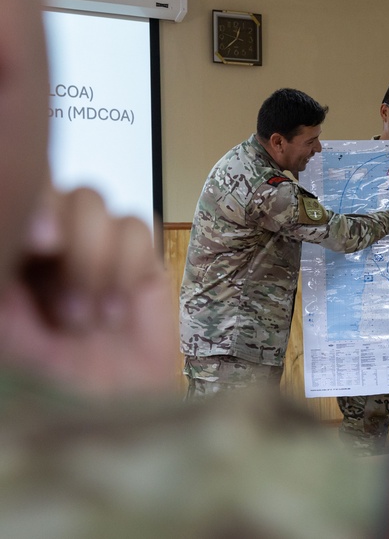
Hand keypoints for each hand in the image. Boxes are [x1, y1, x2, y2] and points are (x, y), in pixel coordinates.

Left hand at [0, 187, 176, 398]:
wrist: (107, 427)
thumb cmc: (48, 391)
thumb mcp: (10, 336)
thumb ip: (12, 281)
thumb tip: (34, 231)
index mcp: (17, 256)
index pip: (26, 198)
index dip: (34, 207)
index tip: (39, 244)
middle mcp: (53, 247)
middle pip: (63, 192)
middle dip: (70, 245)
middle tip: (66, 307)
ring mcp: (100, 255)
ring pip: (97, 204)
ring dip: (95, 264)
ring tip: (88, 321)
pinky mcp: (143, 269)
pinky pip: (139, 229)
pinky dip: (128, 268)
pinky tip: (116, 315)